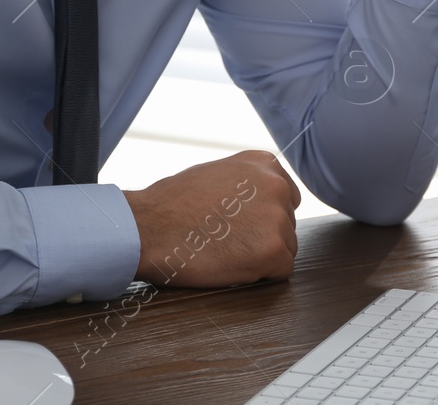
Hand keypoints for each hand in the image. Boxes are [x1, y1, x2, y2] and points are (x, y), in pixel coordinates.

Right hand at [123, 151, 298, 287]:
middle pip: (288, 224)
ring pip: (286, 248)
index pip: (286, 198)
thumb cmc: (173, 204)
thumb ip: (247, 183)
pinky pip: (281, 271)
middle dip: (263, 235)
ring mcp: (277, 218)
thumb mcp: (218, 174)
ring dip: (261, 255)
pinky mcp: (273, 250)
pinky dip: (260, 275)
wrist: (149, 227)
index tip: (241, 223)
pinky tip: (231, 264)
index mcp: (264, 163)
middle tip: (228, 238)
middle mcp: (276, 186)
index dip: (262, 216)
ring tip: (225, 249)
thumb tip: (263, 200)